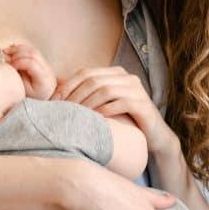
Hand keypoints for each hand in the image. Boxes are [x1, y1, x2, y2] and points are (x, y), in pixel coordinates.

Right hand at [3, 43, 56, 99]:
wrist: (45, 98)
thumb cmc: (33, 97)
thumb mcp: (25, 91)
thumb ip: (18, 78)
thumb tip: (8, 63)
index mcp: (44, 79)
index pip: (32, 63)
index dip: (19, 62)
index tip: (10, 66)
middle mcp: (47, 69)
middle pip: (33, 54)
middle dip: (17, 53)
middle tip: (5, 56)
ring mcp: (46, 64)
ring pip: (32, 50)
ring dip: (18, 49)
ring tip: (5, 51)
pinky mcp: (42, 61)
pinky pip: (32, 51)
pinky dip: (21, 49)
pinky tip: (11, 50)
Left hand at [53, 66, 175, 154]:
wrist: (154, 137)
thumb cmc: (124, 121)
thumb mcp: (104, 105)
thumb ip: (87, 96)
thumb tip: (56, 94)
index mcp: (115, 73)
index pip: (85, 72)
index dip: (67, 85)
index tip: (54, 102)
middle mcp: (127, 77)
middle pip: (93, 80)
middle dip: (74, 95)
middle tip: (63, 111)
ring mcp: (136, 89)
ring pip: (105, 90)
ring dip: (87, 104)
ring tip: (77, 117)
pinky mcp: (143, 104)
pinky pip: (120, 103)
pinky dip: (105, 111)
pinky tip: (95, 121)